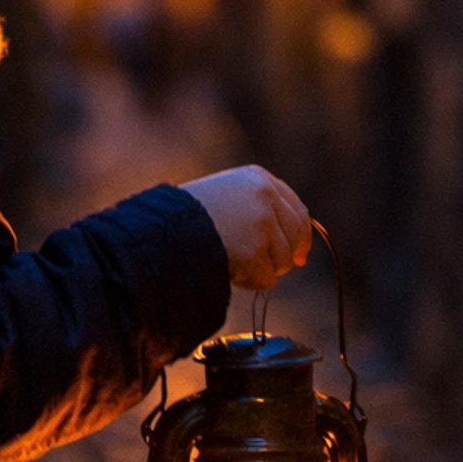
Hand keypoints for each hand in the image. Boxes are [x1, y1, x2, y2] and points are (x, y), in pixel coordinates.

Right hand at [179, 165, 311, 290]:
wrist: (161, 229)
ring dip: (261, 269)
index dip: (301, 235)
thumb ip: (257, 210)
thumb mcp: (226, 197)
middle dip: (282, 257)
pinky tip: (229, 272)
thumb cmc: (187, 217)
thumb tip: (294, 250)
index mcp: (259, 179)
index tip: (300, 255)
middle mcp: (265, 196)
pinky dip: (250, 282)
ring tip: (232, 263)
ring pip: (283, 261)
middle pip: (295, 238)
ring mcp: (261, 223)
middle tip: (260, 267)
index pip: (297, 210)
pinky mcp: (253, 251)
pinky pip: (266, 279)